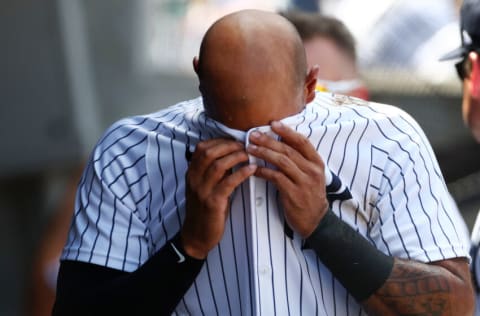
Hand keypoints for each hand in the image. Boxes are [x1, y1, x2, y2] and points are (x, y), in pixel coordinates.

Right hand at [182, 138, 256, 258]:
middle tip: (245, 145)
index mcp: (191, 173)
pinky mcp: (212, 202)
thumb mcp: (205, 186)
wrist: (197, 235)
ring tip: (250, 155)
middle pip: (210, 152)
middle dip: (229, 145)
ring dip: (237, 157)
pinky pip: (228, 183)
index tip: (235, 140)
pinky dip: (241, 173)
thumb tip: (231, 155)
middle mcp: (194, 179)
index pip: (202, 148)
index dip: (220, 141)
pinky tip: (252, 170)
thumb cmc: (205, 210)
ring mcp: (202, 191)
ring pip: (219, 165)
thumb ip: (214, 171)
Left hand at [247, 121, 328, 237]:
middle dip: (269, 141)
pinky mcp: (294, 194)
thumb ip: (299, 159)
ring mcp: (304, 183)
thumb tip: (279, 142)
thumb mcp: (310, 174)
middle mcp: (312, 171)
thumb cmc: (308, 194)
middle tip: (254, 135)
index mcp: (317, 163)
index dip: (287, 131)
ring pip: (282, 162)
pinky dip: (263, 172)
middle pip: (288, 150)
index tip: (273, 124)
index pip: (302, 142)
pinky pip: (276, 178)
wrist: (315, 220)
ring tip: (250, 148)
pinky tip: (254, 169)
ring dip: (264, 153)